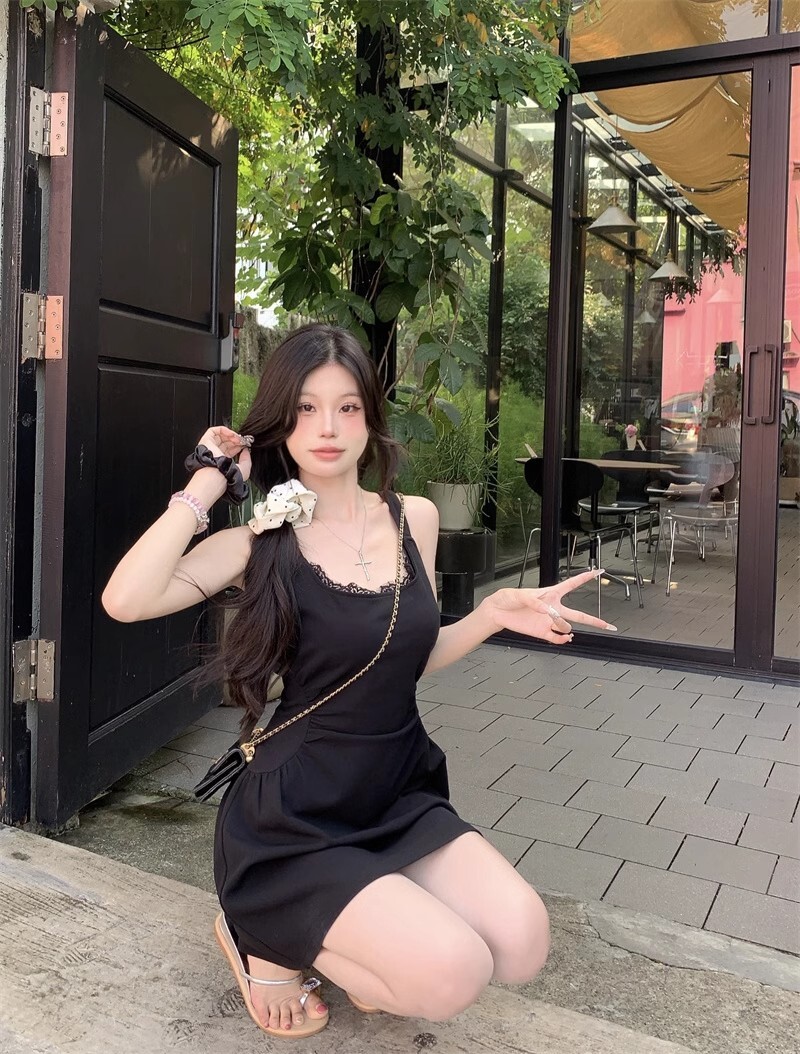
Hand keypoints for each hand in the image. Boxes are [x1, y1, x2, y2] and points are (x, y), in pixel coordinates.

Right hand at [196, 425, 251, 482]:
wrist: (219, 475)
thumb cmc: (229, 476)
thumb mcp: (244, 469)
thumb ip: (247, 458)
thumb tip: (246, 450)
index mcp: (223, 461)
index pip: (231, 449)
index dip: (238, 445)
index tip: (245, 444)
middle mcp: (216, 454)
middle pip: (226, 441)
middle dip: (236, 439)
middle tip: (242, 441)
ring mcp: (210, 447)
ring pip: (221, 435)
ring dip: (231, 434)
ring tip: (237, 438)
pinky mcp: (206, 441)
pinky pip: (214, 431)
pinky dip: (223, 430)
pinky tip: (231, 434)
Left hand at [484, 570, 617, 644]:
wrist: (497, 613)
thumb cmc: (508, 598)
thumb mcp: (519, 594)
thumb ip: (534, 601)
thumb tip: (548, 611)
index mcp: (550, 594)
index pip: (572, 584)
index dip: (585, 578)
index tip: (598, 571)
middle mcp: (553, 609)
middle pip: (578, 614)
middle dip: (594, 621)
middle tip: (608, 626)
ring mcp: (549, 622)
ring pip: (567, 627)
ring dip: (565, 626)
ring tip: (557, 624)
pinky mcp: (542, 632)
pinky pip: (557, 638)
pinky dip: (562, 639)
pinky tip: (564, 638)